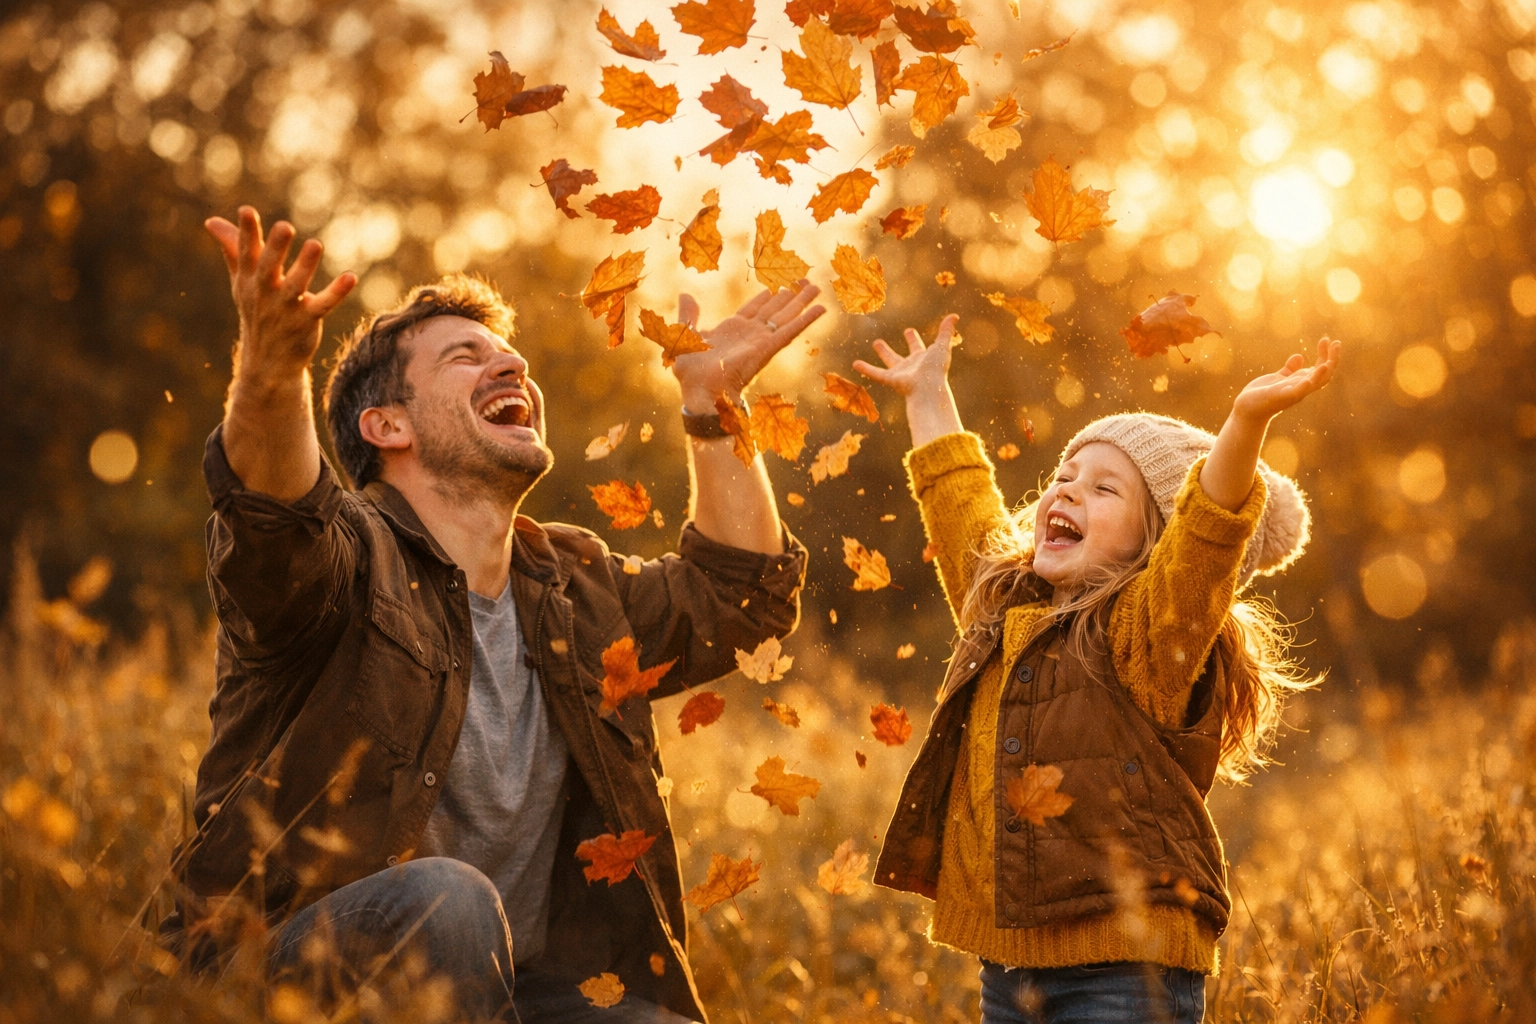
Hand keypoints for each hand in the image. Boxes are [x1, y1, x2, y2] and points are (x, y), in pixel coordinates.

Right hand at [205, 206, 355, 386]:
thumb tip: (211, 221)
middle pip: (269, 268)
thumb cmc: (256, 313)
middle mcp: (265, 294)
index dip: (246, 233)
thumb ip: (232, 250)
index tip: (246, 210)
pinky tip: (350, 277)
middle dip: (275, 248)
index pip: (246, 254)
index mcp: (249, 281)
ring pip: (296, 285)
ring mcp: (286, 309)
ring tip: (316, 244)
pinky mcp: (307, 322)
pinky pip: (323, 305)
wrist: (268, 363)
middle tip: (285, 226)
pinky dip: (337, 292)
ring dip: (305, 266)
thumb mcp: (242, 283)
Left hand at [671, 281, 824, 409]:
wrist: (700, 392)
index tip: (778, 286)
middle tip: (805, 282)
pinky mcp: (768, 348)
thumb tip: (685, 294)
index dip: (766, 297)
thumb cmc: (689, 373)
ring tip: (817, 288)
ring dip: (802, 301)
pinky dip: (806, 319)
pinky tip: (821, 309)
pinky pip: (790, 331)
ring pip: (786, 316)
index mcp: (731, 331)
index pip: (753, 309)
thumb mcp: (683, 337)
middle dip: (790, 295)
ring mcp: (761, 340)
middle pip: (774, 309)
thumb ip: (688, 316)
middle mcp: (750, 334)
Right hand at [852, 313, 957, 396]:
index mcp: (922, 358)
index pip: (917, 347)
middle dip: (888, 351)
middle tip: (877, 343)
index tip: (908, 330)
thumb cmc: (937, 368)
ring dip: (880, 354)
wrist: (929, 387)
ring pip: (886, 363)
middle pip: (897, 357)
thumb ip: (946, 331)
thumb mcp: (942, 346)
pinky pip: (876, 374)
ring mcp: (900, 374)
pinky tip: (855, 364)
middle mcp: (910, 366)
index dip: (913, 339)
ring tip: (872, 346)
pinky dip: (865, 369)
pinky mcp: (891, 380)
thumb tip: (954, 315)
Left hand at [1231, 337, 1341, 423]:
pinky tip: (1309, 378)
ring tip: (1328, 362)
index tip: (1326, 339)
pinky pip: (1297, 392)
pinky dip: (1304, 386)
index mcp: (1301, 382)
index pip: (1321, 368)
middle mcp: (1301, 388)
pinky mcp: (1282, 397)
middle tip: (1337, 343)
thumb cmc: (1262, 395)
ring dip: (1323, 373)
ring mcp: (1293, 393)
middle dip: (1333, 359)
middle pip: (1325, 374)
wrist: (1246, 410)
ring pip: (1315, 384)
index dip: (1326, 354)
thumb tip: (1299, 356)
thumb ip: (1289, 370)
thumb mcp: (1278, 378)